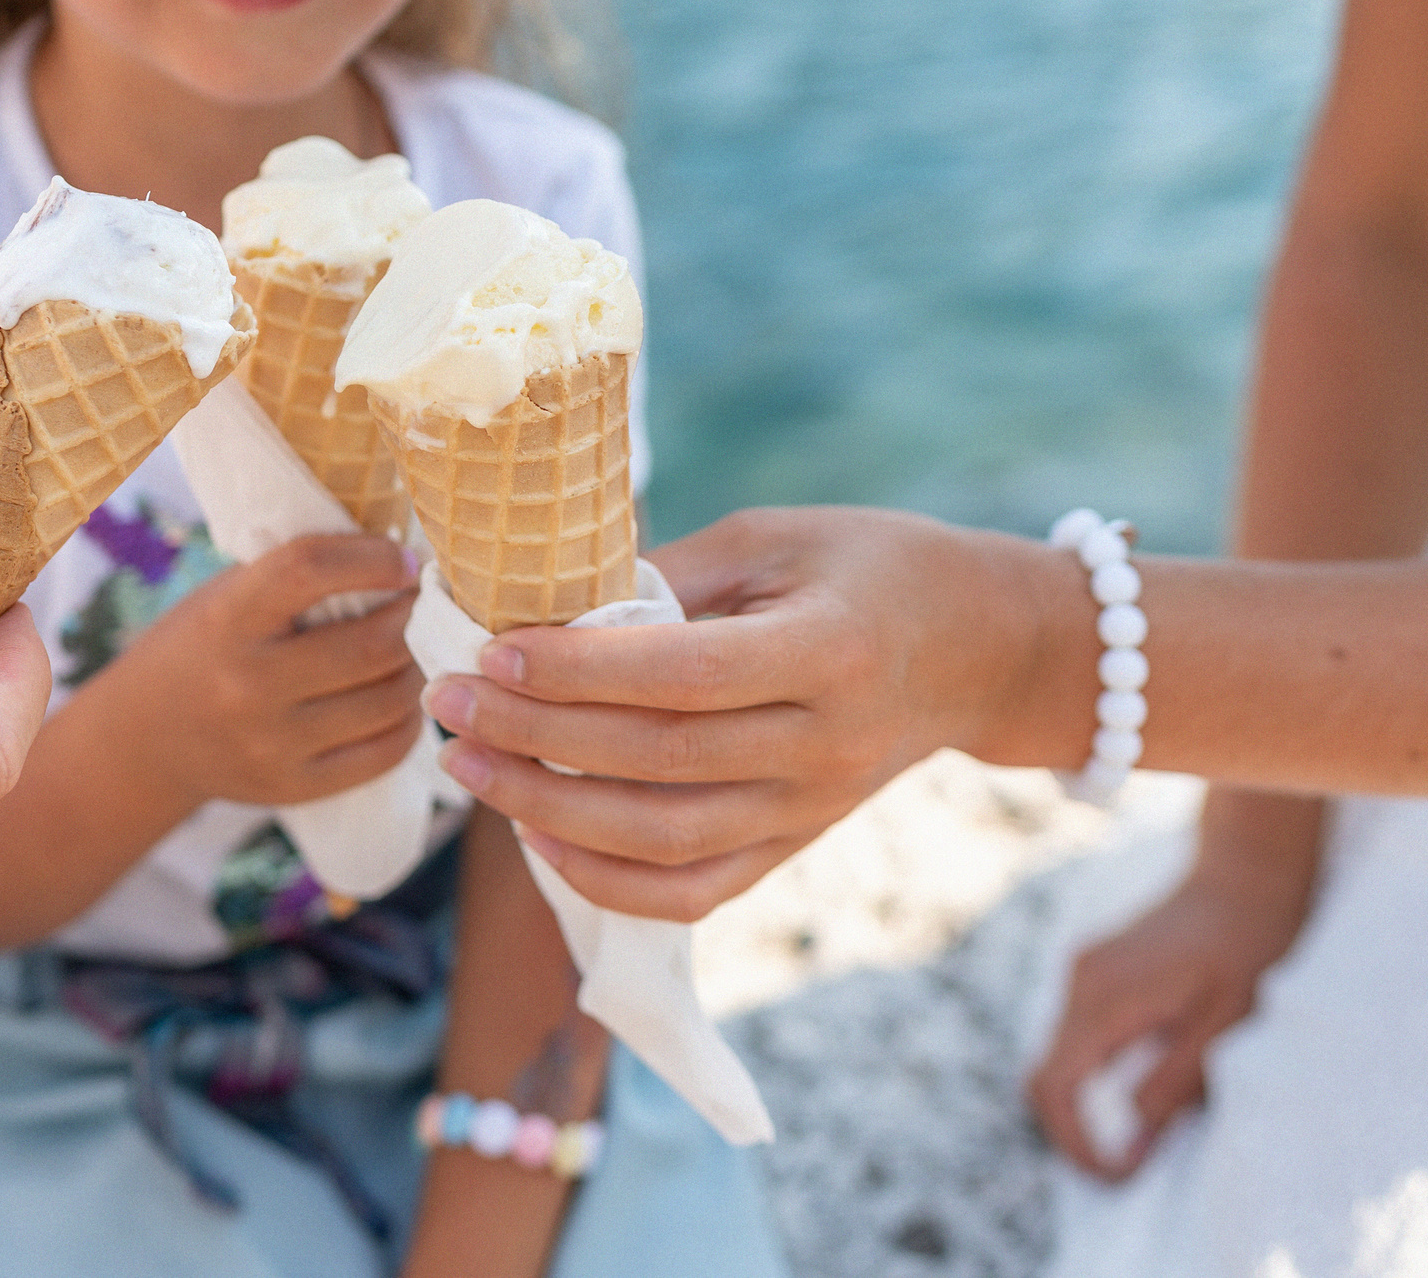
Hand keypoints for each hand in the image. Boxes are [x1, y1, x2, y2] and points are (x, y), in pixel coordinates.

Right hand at [84, 532, 424, 808]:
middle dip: (413, 617)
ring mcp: (270, 744)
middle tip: (424, 604)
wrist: (145, 740)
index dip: (370, 558)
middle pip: (370, 645)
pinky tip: (401, 697)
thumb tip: (397, 557)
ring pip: (388, 700)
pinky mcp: (292, 787)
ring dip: (417, 667)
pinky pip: (384, 752)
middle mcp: (247, 685)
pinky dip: (409, 720)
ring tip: (415, 648)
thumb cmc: (203, 646)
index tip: (402, 559)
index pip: (308, 569)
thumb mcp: (228, 597)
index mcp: (227, 620)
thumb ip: (296, 579)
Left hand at [426, 508, 1060, 920]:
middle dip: (533, 736)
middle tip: (447, 701)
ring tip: (466, 766)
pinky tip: (535, 835)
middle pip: (656, 761)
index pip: (682, 675)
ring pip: (661, 840)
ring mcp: (810, 810)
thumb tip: (551, 608)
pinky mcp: (794, 848)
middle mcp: (823, 744)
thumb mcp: (777, 536)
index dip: (578, 671)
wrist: (980, 649)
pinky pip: (690, 890)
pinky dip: (604, 879)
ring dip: (547, 810)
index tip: (491, 651)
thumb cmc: (869, 567)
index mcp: (828, 650)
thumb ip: (671, 573)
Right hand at [1026, 856, 1316, 1178]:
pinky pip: (1077, 1033)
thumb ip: (1170, 1086)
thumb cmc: (1248, 947)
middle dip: (1073, 1132)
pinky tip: (1134, 1088)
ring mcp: (1084, 970)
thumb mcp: (1222, 1027)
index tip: (1117, 1176)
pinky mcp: (1096, 968)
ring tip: (1133, 1137)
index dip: (1077, 1144)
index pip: (1058, 1087)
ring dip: (1085, 1103)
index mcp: (1105, 996)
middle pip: (1046, 1075)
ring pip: (1059, 1055)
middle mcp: (1080, 981)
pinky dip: (1093, 1073)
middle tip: (1119, 1169)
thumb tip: (1130, 1143)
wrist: (1246, 875)